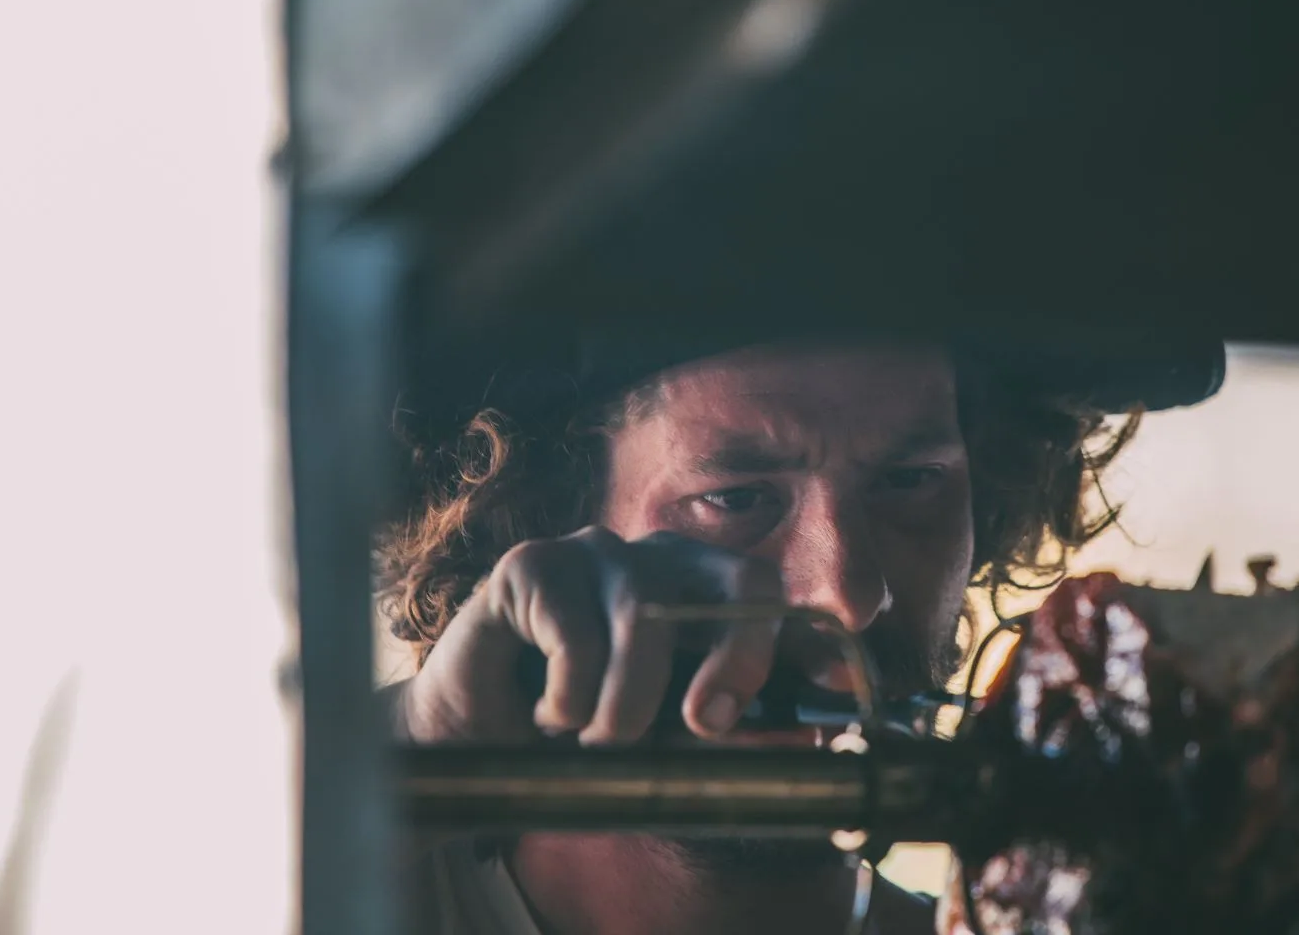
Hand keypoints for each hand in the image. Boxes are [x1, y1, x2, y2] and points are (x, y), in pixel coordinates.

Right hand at [396, 527, 784, 745]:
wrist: (467, 747)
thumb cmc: (577, 735)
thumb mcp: (665, 741)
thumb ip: (725, 729)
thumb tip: (801, 735)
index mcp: (704, 592)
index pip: (776, 597)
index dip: (810, 638)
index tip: (830, 687)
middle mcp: (660, 560)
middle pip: (741, 576)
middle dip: (741, 656)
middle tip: (707, 725)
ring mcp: (597, 551)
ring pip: (649, 616)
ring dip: (627, 708)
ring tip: (596, 742)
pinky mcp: (532, 563)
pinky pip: (574, 633)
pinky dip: (568, 699)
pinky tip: (545, 715)